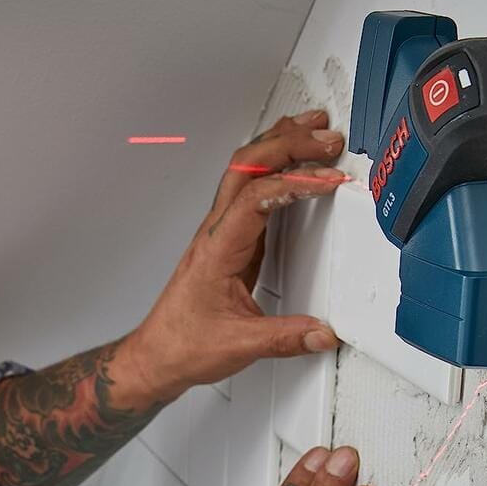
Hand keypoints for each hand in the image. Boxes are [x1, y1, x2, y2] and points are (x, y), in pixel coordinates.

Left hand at [125, 110, 349, 396]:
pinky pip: (252, 191)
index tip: (329, 180)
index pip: (256, 197)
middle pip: (248, 166)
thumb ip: (286, 338)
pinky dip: (276, 171)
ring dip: (279, 146)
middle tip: (326, 138)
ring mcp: (222, 232)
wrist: (157, 354)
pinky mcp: (230, 241)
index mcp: (218, 248)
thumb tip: (323, 331)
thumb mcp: (240, 344)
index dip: (294, 181)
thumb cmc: (183, 344)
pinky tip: (295, 169)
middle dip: (289, 143)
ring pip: (246, 171)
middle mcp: (217, 232)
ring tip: (313, 131)